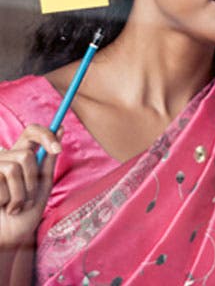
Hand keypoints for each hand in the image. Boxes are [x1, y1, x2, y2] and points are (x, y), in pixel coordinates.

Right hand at [0, 125, 59, 249]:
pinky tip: (5, 208)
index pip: (31, 131)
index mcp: (20, 156)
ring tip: (17, 206)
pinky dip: (12, 197)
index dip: (45, 134)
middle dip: (33, 179)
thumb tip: (61, 127)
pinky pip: (5, 176)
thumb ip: (49, 158)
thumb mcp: (43, 183)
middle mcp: (4, 158)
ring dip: (23, 191)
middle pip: (26, 154)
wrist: (10, 236)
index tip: (58, 149)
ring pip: (17, 165)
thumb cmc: (26, 212)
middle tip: (28, 199)